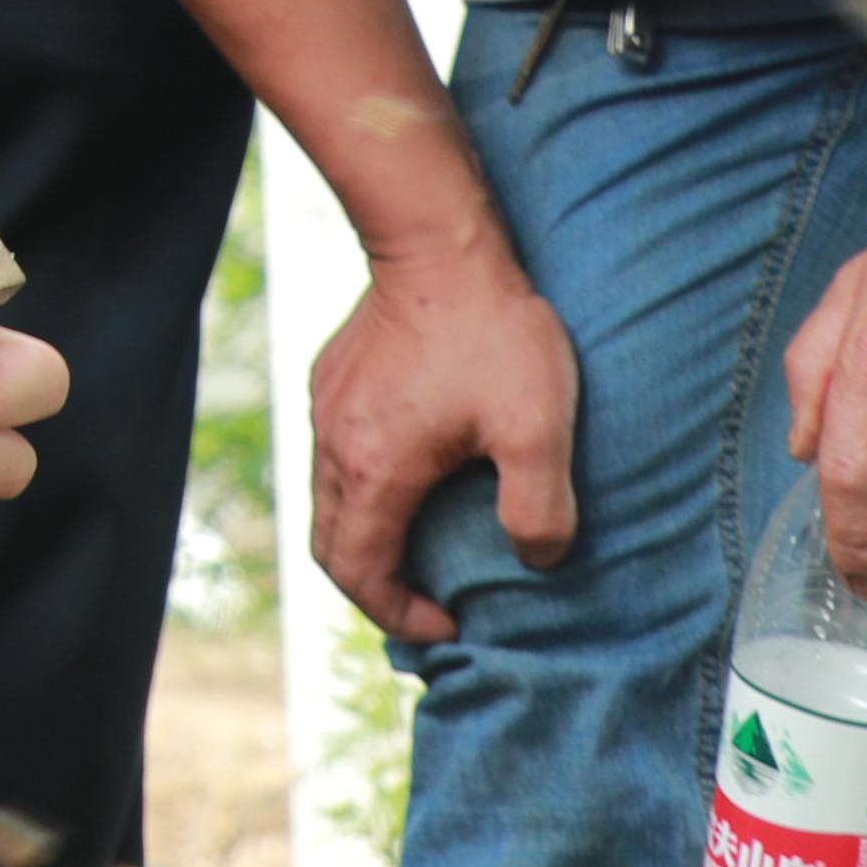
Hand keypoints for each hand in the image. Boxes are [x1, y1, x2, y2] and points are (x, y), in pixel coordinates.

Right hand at [309, 224, 581, 642]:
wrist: (439, 243)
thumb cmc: (491, 334)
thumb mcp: (538, 430)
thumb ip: (539, 511)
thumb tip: (535, 559)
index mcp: (377, 471)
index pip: (361, 573)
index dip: (400, 614)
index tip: (448, 623)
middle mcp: (337, 447)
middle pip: (331, 545)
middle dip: (375, 588)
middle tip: (429, 602)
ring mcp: (327, 411)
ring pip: (330, 502)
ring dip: (370, 538)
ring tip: (422, 547)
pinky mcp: (332, 381)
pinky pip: (334, 458)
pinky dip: (364, 493)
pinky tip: (411, 475)